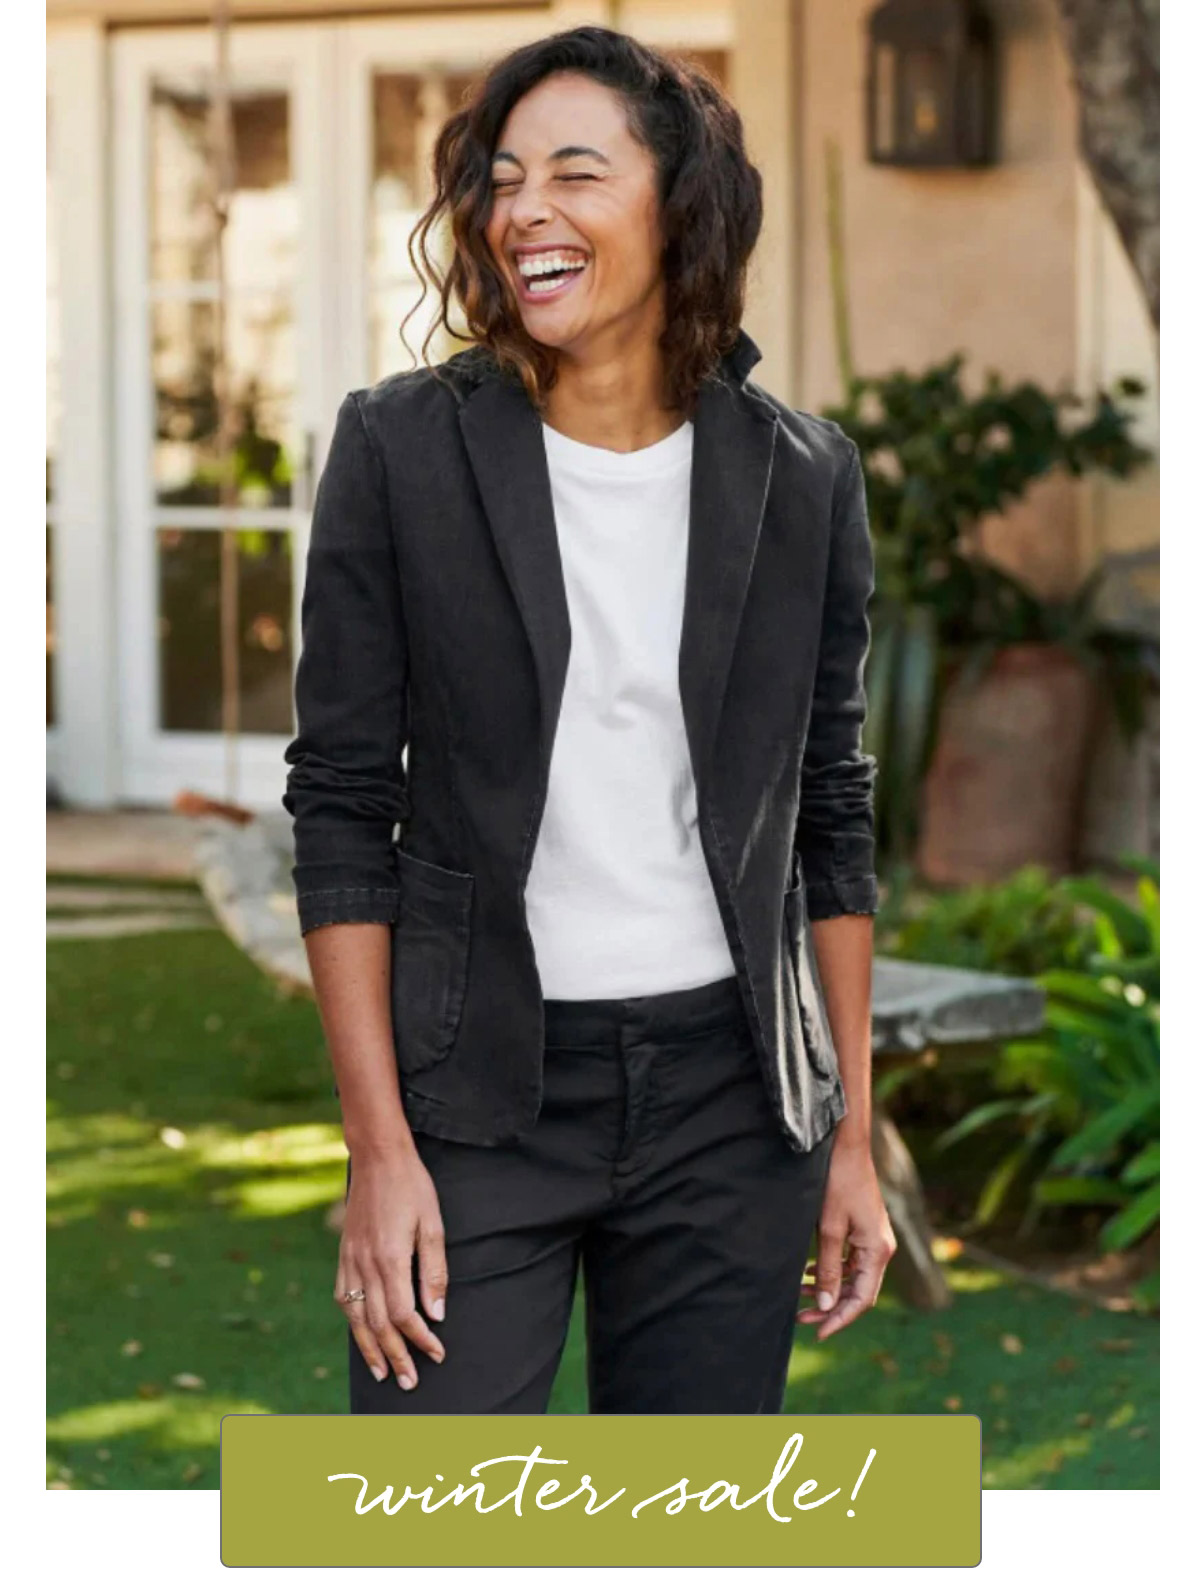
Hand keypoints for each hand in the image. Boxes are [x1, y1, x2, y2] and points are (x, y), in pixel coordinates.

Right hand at [334, 1145, 447, 1388]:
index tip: (437, 1354)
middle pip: (380, 1324)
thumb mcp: (433, 1224)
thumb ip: (434, 1271)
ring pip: (357, 1317)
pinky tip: (361, 1333)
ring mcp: (350, 1261)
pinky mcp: (344, 1254)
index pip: (405, 1314)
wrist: (377, 1157)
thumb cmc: (412, 1187)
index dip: (421, 1339)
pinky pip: (344, 1297)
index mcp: (391, 1259)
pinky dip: (352, 1321)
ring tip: (382, 1372)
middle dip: (396, 1356)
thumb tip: (437, 1314)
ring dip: (370, 1348)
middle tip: (409, 1383)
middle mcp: (366, 1265)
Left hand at [796, 1129, 895, 1340]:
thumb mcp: (828, 1228)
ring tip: (800, 1297)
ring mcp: (874, 1239)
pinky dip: (832, 1270)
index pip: (861, 1299)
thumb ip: (829, 1269)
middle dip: (830, 1307)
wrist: (846, 1146)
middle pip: (858, 1291)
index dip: (839, 1319)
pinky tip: (810, 1274)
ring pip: (853, 1277)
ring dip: (829, 1289)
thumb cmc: (837, 1182)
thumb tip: (827, 1306)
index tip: (817, 1332)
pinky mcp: (864, 1230)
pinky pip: (851, 1261)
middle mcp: (881, 1248)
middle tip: (800, 1317)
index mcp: (878, 1251)